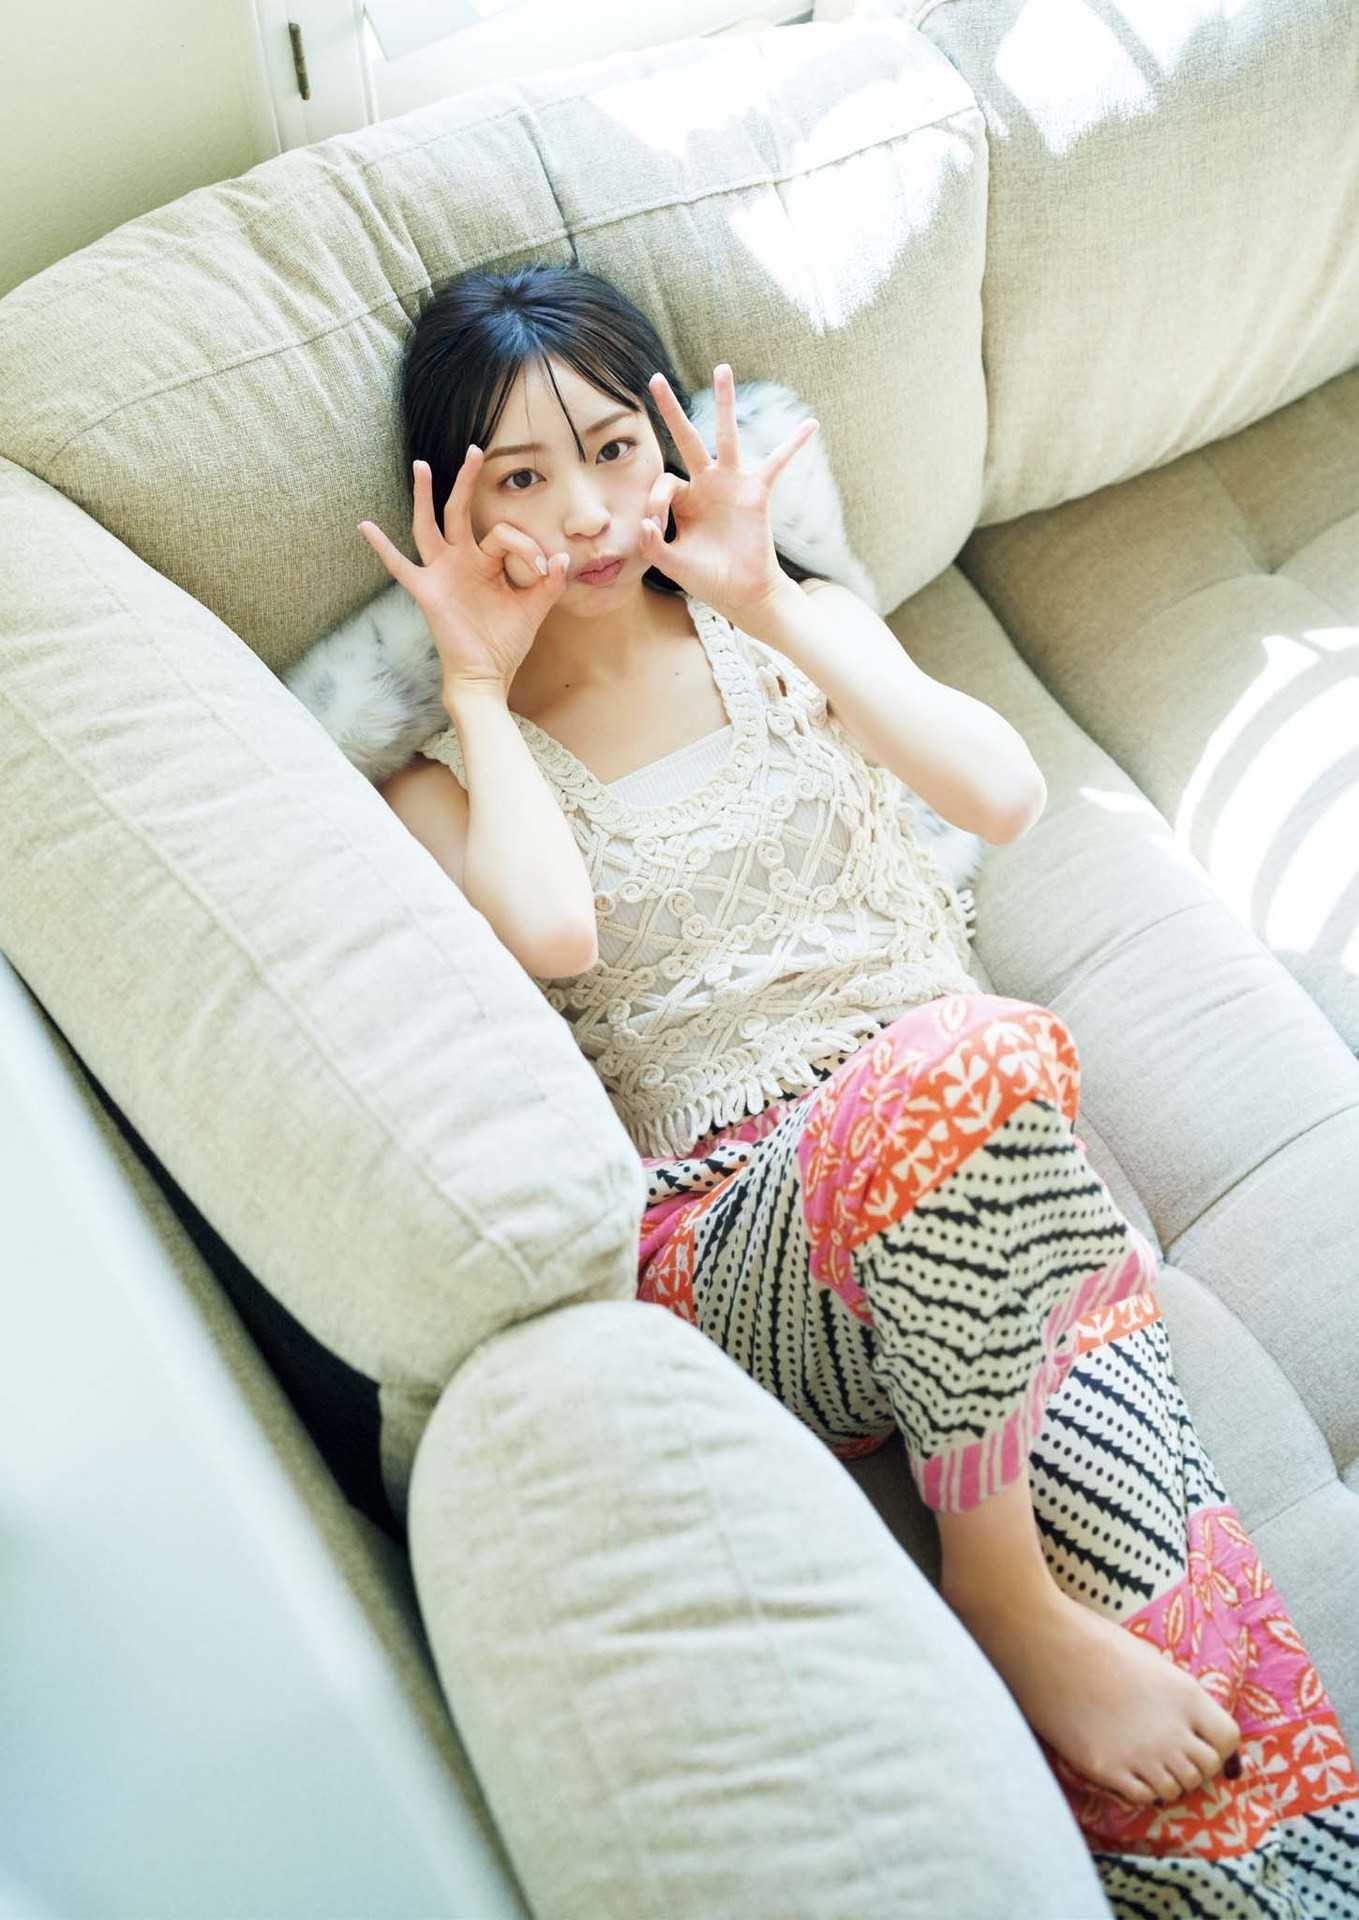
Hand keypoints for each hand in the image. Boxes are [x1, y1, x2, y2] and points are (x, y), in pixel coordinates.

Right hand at [358, 452, 570, 693]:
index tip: (543, 571)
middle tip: (475, 450)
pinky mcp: (427, 592)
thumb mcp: (533, 609)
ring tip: (421, 465)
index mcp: (486, 562)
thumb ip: (549, 583)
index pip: (502, 533)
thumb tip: (561, 557)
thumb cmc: (506, 642)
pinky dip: (382, 548)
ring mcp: (441, 573)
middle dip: (466, 481)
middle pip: (459, 511)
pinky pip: (400, 567)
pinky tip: (365, 526)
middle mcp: (461, 561)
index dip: (526, 546)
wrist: (486, 674)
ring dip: (425, 496)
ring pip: (430, 526)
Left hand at [641, 363, 818, 627]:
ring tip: (722, 369)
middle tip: (654, 379)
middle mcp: (707, 484)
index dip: (654, 502)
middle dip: (671, 410)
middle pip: (687, 438)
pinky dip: (793, 444)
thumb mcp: (673, 564)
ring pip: (726, 436)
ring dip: (723, 403)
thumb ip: (653, 547)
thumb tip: (644, 524)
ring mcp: (733, 484)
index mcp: (685, 499)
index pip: (663, 482)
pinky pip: (777, 463)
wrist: (742, 594)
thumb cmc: (708, 579)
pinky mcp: (757, 493)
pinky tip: (811, 424)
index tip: (656, 527)